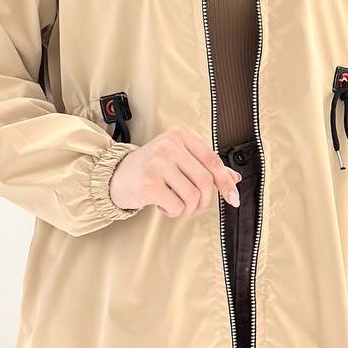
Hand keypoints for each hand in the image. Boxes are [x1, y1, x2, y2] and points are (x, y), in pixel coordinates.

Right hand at [108, 125, 241, 216]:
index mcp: (180, 135)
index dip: (225, 182)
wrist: (114, 176)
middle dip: (205, 200)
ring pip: (192, 195)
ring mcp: (158, 163)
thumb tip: (234, 178)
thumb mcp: (178, 159)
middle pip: (205, 180)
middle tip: (196, 206)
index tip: (233, 198)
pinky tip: (163, 205)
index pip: (212, 160)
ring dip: (188, 208)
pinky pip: (176, 206)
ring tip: (175, 203)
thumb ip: (205, 166)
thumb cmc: (149, 168)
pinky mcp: (149, 183)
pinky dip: (174, 212)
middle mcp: (169, 145)